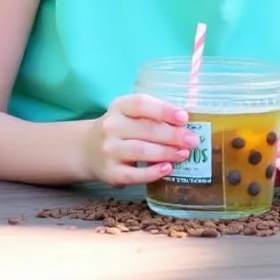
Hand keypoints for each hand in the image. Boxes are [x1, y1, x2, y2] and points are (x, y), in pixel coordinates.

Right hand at [84, 93, 199, 185]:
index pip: (142, 104)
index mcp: (119, 106)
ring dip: (167, 152)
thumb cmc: (120, 129)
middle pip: (146, 129)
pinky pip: (134, 174)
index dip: (164, 110)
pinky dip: (153, 172)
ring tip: (184, 153)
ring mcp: (109, 150)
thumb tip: (185, 123)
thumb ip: (153, 115)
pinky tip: (167, 168)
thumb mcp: (129, 114)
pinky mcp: (111, 173)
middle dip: (173, 135)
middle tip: (192, 140)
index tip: (184, 117)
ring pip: (141, 151)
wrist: (87, 150)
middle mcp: (110, 126)